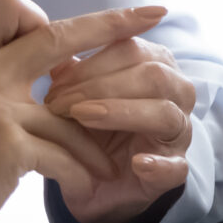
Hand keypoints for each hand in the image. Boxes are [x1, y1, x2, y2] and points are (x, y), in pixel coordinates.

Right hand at [0, 0, 165, 222]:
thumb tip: (43, 45)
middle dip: (113, 24)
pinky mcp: (6, 147)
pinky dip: (81, 172)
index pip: (9, 6)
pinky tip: (87, 185)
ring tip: (105, 166)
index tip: (74, 28)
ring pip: (74, 113)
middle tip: (154, 14)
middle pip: (57, 35)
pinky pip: (66, 153)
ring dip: (94, 145)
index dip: (42, 14)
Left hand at [44, 25, 199, 222]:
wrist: (95, 185)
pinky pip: (175, 166)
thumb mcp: (75, 98)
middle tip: (57, 103)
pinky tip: (134, 163)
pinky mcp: (176, 172)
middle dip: (103, 85)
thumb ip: (70, 72)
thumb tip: (43, 37)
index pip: (134, 48)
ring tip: (82, 119)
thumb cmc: (88, 132)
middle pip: (154, 75)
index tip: (53, 78)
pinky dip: (157, 163)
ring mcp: (178, 134)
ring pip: (165, 113)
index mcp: (155, 67)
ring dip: (121, 113)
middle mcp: (175, 95)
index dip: (94, 59)